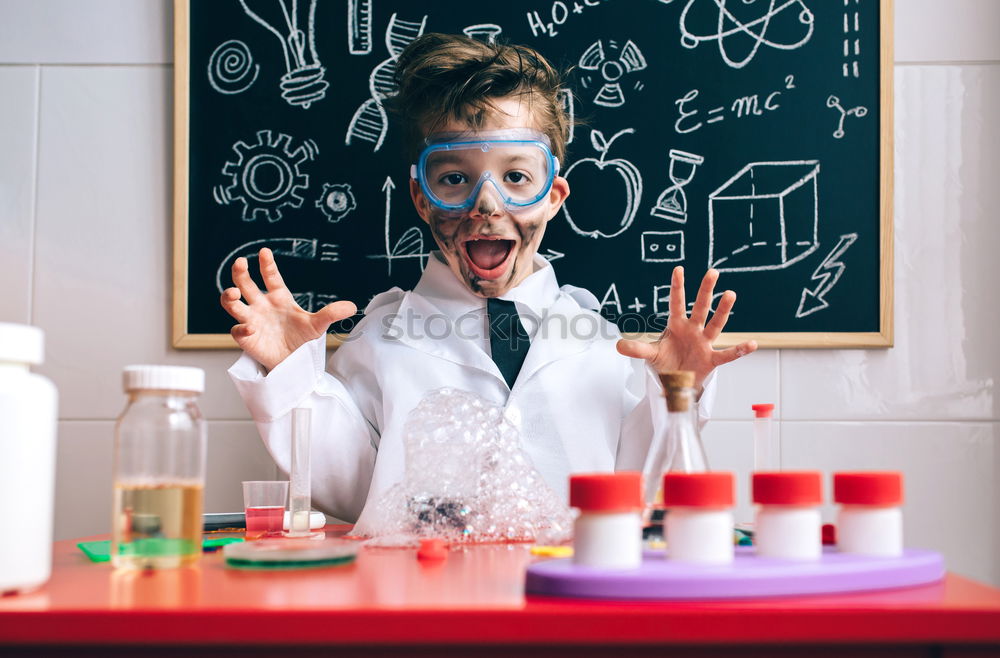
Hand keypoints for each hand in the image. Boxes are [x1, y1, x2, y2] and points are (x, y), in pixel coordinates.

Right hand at [219, 248, 356, 371]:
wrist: (295, 363)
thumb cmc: (304, 340)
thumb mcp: (319, 325)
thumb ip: (331, 313)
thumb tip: (352, 306)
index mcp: (279, 298)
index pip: (271, 277)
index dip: (267, 264)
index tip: (264, 252)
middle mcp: (262, 305)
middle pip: (245, 284)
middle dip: (240, 273)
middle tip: (240, 262)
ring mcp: (252, 320)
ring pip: (233, 304)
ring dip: (229, 297)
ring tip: (233, 294)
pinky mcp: (247, 338)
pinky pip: (237, 330)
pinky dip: (241, 329)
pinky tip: (250, 329)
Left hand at [616, 266, 756, 390]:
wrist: (676, 383)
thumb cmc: (665, 363)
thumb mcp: (650, 355)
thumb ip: (637, 349)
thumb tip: (618, 345)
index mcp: (677, 326)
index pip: (676, 303)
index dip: (677, 288)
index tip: (678, 269)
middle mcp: (693, 330)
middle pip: (700, 307)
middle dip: (705, 291)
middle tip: (712, 272)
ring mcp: (704, 344)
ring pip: (715, 324)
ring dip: (723, 310)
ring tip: (731, 293)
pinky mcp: (711, 360)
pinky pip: (728, 354)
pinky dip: (740, 350)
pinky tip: (752, 343)